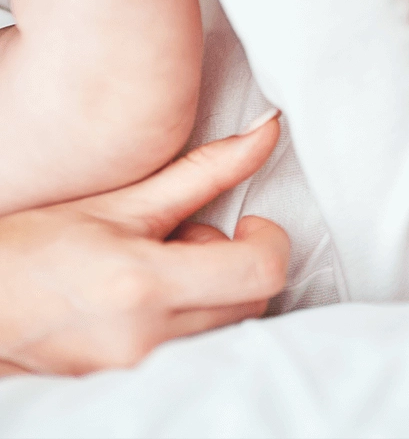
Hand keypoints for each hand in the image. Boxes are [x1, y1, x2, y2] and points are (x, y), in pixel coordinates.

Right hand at [0, 114, 288, 375]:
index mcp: (145, 285)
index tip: (249, 225)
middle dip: (235, 263)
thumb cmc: (35, 248)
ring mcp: (137, 368)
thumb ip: (204, 170)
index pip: (261, 272)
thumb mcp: (121, 202)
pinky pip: (193, 348)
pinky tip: (147, 302)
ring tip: (161, 270)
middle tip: (188, 240)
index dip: (269, 241)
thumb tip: (267, 129)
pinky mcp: (129, 383)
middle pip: (251, 301)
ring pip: (226, 326)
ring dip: (212, 293)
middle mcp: (146, 337)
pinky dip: (187, 319)